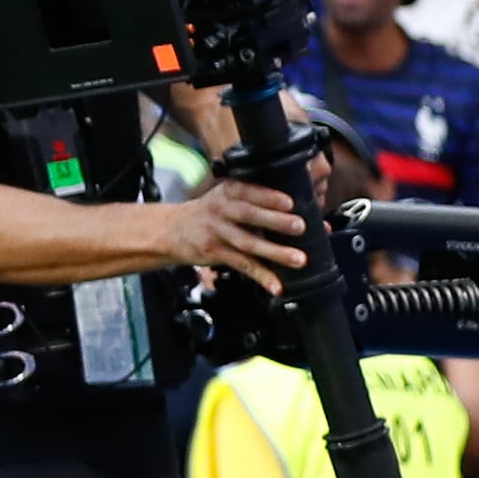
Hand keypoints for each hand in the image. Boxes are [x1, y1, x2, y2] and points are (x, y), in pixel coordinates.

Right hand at [169, 179, 308, 289]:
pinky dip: (261, 276)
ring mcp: (217, 232)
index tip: (290, 202)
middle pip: (249, 215)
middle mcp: (221, 210)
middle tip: (300, 226)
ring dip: (275, 252)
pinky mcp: (215, 253)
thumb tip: (307, 214)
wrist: (171, 229)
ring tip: (299, 259)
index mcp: (228, 192)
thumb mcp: (226, 197)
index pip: (249, 191)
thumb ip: (257, 201)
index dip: (269, 197)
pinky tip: (276, 286)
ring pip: (248, 243)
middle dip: (275, 221)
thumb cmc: (211, 212)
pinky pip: (242, 265)